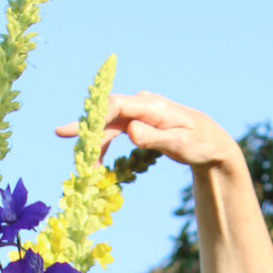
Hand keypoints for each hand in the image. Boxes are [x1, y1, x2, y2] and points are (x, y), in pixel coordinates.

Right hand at [56, 91, 241, 171]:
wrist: (212, 144)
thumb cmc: (200, 144)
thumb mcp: (181, 145)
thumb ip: (155, 138)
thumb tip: (130, 132)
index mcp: (152, 107)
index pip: (116, 107)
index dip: (94, 116)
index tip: (74, 127)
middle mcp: (143, 105)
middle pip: (107, 113)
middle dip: (86, 127)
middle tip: (60, 134)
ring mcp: (140, 113)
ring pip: (109, 123)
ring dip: (95, 142)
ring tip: (87, 168)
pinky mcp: (139, 123)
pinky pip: (115, 130)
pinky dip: (105, 144)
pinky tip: (99, 164)